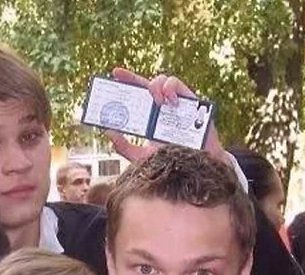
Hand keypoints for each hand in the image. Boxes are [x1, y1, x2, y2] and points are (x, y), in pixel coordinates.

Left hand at [106, 68, 225, 162]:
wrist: (197, 170)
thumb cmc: (171, 163)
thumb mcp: (142, 157)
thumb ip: (123, 147)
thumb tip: (108, 131)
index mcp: (151, 115)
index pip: (138, 93)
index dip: (128, 79)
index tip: (115, 73)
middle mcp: (163, 106)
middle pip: (148, 84)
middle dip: (136, 79)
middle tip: (130, 89)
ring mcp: (178, 103)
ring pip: (164, 80)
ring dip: (156, 86)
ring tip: (156, 101)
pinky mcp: (191, 103)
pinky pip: (180, 86)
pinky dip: (172, 89)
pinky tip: (169, 102)